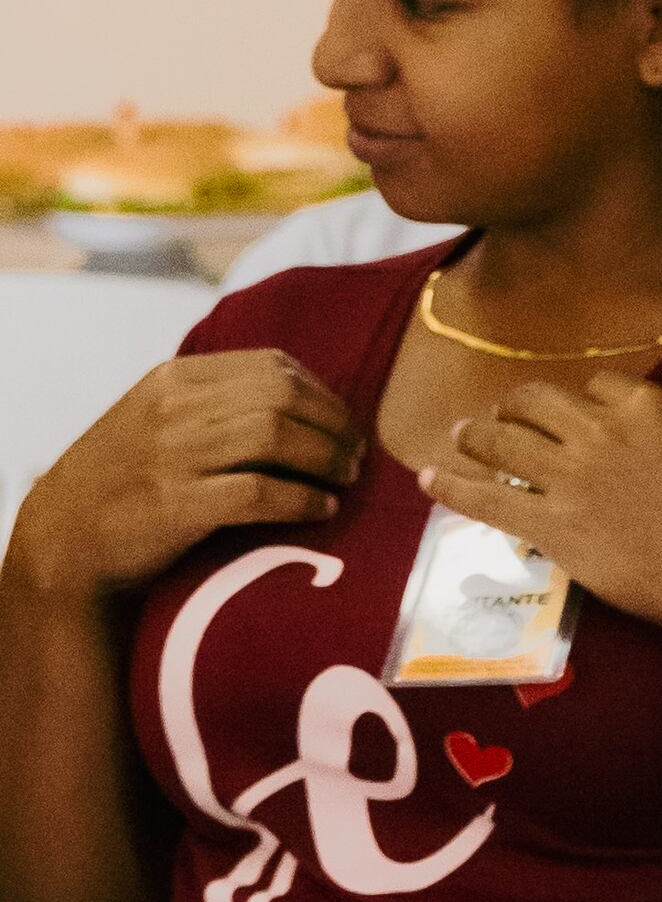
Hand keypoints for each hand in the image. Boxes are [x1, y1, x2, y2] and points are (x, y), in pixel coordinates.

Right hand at [9, 347, 362, 600]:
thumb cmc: (124, 480)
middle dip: (334, 425)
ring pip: (276, 435)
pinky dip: (301, 500)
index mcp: (175, 378)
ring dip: (326, 459)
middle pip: (282, 396)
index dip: (322, 393)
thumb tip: (298, 402)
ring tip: (346, 480)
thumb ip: (214, 402)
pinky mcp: (177, 504)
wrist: (65, 536)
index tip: (343, 423)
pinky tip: (322, 511)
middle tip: (357, 456)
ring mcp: (174, 454)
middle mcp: (175, 408)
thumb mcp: (158, 418)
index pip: (271, 365)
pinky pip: (259, 492)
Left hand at [427, 367, 661, 647]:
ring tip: (462, 436)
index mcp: (644, 407)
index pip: (597, 386)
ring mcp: (569, 476)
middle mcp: (598, 430)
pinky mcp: (549, 523)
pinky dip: (451, 486)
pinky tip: (427, 478)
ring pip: (502, 440)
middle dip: (516, 406)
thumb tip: (637, 449)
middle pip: (537, 400)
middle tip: (505, 417)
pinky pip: (486, 497)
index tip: (578, 418)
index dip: (582, 402)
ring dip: (477, 435)